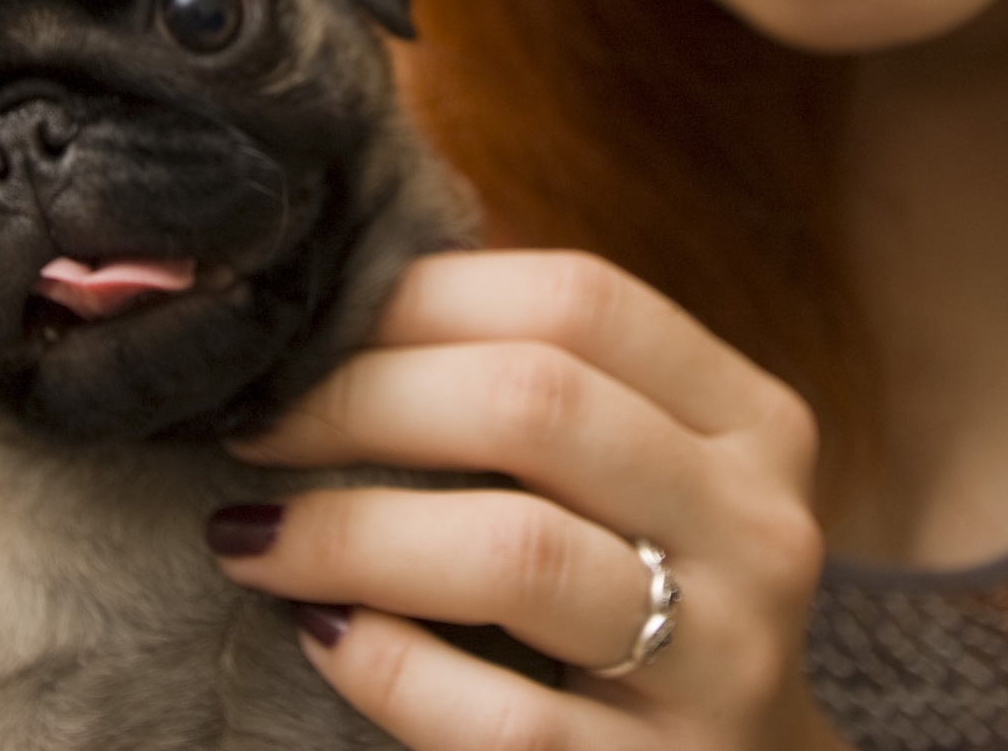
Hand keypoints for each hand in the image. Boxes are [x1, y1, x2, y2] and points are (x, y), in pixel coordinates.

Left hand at [208, 250, 848, 750]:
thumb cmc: (642, 602)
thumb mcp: (631, 480)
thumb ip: (528, 388)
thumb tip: (329, 298)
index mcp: (753, 422)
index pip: (580, 301)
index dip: (418, 299)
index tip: (304, 329)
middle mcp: (758, 529)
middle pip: (538, 404)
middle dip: (361, 401)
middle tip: (250, 427)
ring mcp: (723, 662)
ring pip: (518, 553)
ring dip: (350, 531)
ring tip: (249, 534)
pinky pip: (502, 718)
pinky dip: (389, 666)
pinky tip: (320, 636)